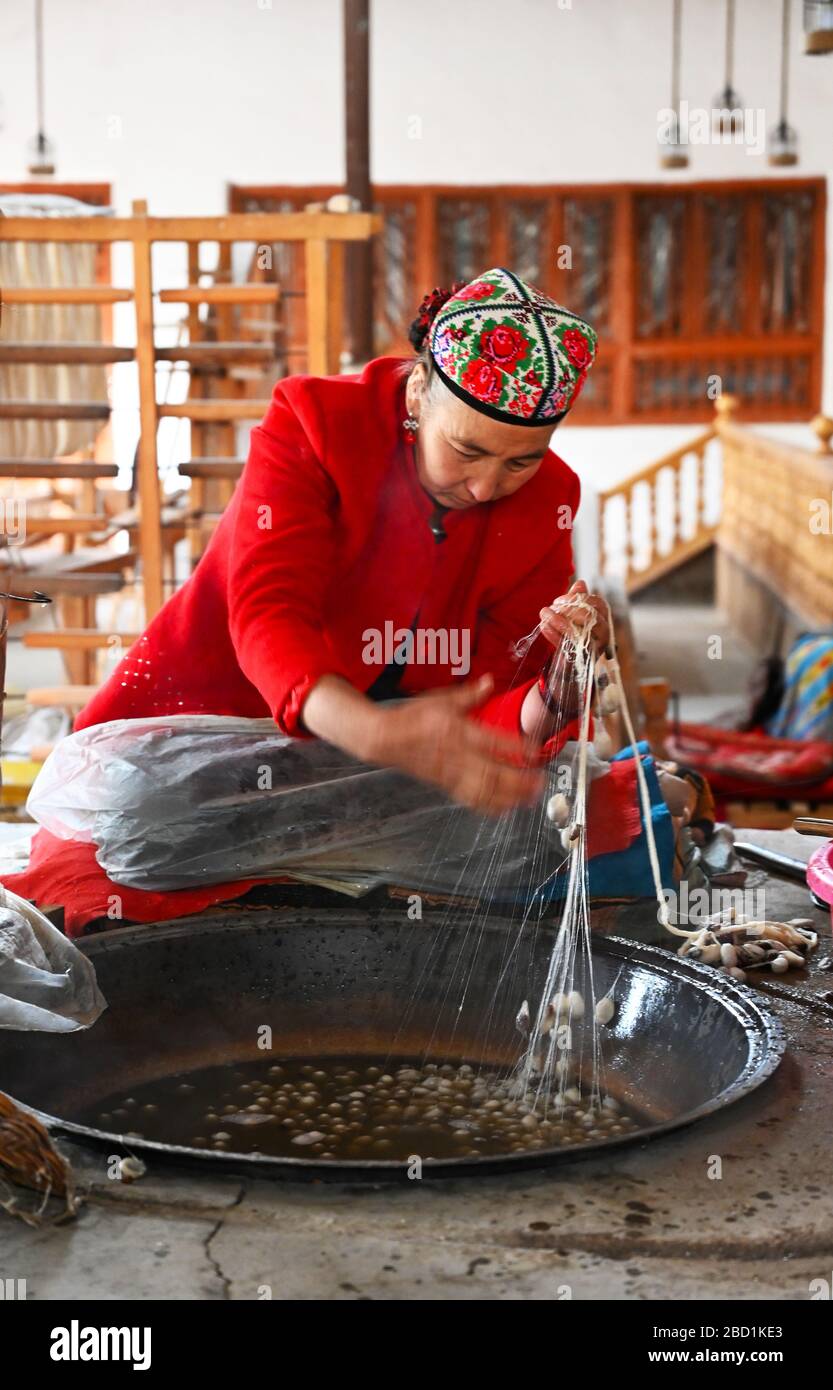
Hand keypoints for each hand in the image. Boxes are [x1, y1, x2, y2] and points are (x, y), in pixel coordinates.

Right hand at [370, 674, 543, 815]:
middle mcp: (457, 755)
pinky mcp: (445, 785)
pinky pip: (471, 799)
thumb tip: (489, 681)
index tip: (536, 752)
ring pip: (484, 791)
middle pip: (493, 773)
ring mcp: (452, 773)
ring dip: (509, 797)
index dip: (517, 749)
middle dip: (519, 781)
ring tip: (529, 798)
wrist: (386, 738)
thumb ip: (469, 694)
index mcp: (458, 731)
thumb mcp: (441, 699)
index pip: (494, 742)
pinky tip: (505, 808)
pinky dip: (490, 806)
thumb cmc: (412, 717)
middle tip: (540, 782)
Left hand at [537, 580, 609, 656]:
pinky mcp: (578, 660)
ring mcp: (592, 649)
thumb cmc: (576, 637)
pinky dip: (552, 634)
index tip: (560, 599)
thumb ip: (579, 601)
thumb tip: (581, 583)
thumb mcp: (578, 618)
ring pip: (578, 632)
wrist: (571, 667)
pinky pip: (566, 645)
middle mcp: (603, 636)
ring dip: (558, 620)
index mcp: (605, 622)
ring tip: (544, 613)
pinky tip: (543, 625)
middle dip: (569, 609)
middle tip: (553, 606)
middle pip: (591, 617)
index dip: (579, 598)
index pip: (599, 604)